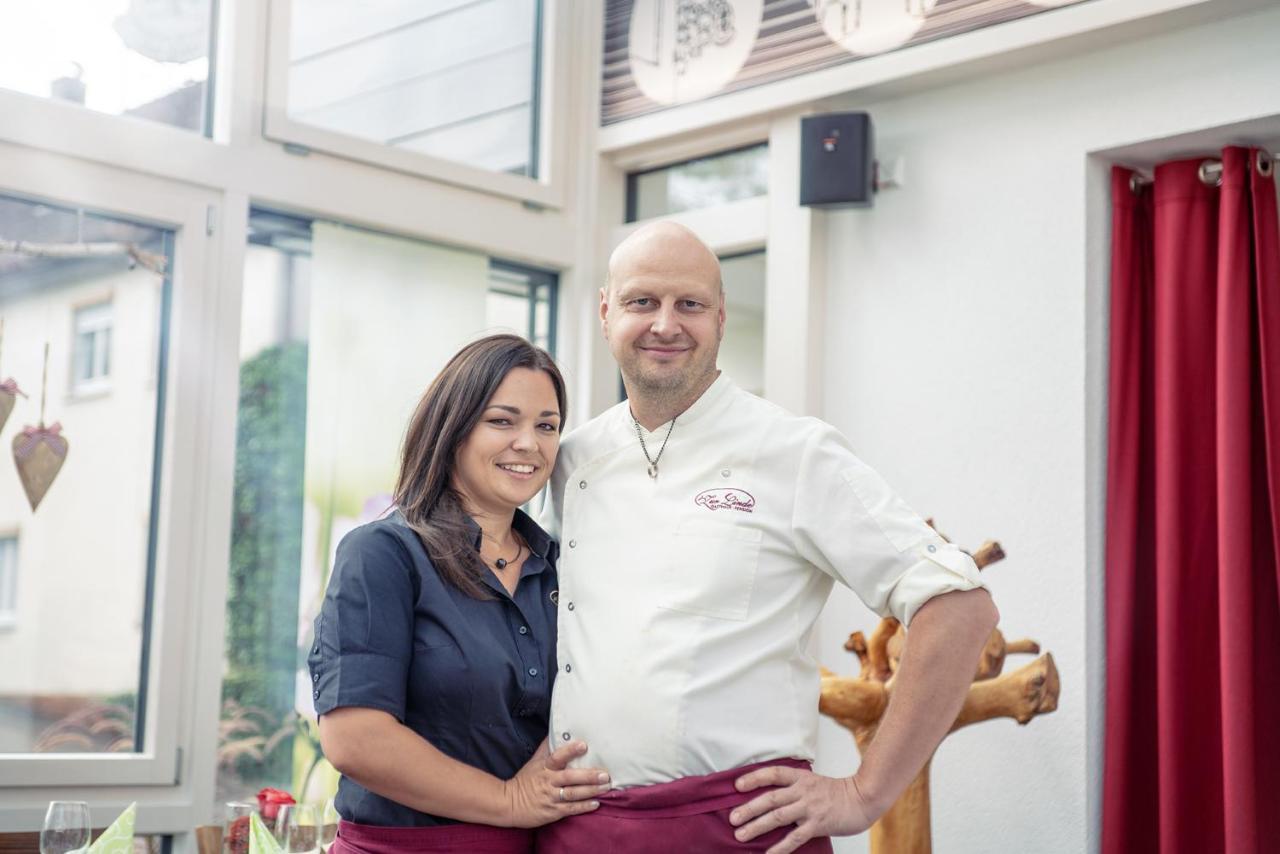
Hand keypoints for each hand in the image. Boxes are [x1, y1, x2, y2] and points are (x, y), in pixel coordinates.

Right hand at [502, 739, 609, 827]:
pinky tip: (596, 803)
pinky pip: (570, 809)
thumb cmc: (525, 780)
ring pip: (573, 793)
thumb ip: (547, 747)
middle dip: (589, 776)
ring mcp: (551, 797)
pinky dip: (583, 806)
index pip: (558, 757)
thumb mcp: (534, 761)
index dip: (570, 751)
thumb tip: (557, 729)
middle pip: (570, 777)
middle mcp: (548, 782)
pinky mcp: (552, 812)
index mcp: (544, 767)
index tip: (584, 745)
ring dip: (591, 791)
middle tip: (605, 774)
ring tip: (606, 787)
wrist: (509, 803)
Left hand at [729, 766, 875, 853]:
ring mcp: (810, 808)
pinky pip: (795, 837)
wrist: (863, 798)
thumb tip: (772, 796)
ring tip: (741, 834)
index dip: (754, 778)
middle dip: (749, 808)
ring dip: (757, 826)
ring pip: (778, 817)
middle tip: (732, 818)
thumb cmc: (837, 792)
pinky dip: (780, 847)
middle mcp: (803, 791)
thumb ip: (795, 786)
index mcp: (801, 777)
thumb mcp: (814, 782)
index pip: (773, 774)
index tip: (737, 785)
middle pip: (770, 798)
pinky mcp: (818, 825)